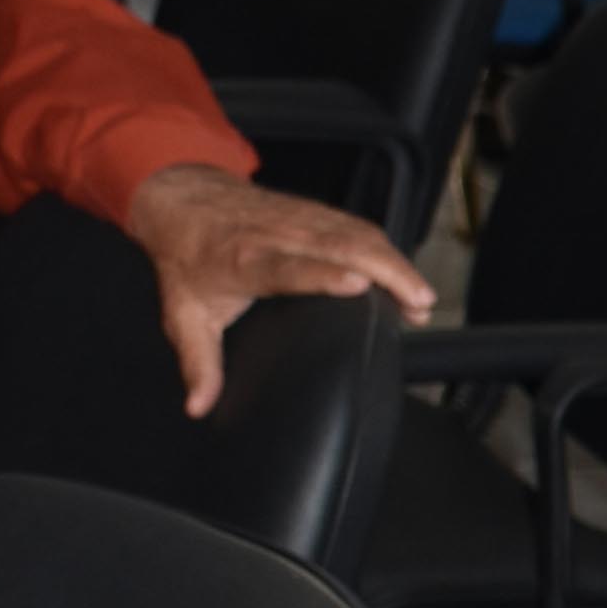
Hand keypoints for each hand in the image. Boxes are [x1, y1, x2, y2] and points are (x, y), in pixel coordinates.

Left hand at [121, 163, 434, 415]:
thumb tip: (198, 406)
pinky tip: (405, 277)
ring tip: (422, 300)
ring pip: (359, 233)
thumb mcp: (183, 316)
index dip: (323, 274)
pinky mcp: (315, 212)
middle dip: (387, 270)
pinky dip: (388, 250)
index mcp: (245, 260)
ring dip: (396, 262)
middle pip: (342, 245)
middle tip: (420, 305)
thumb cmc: (187, 259)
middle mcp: (279, 234)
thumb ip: (198, 363)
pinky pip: (358, 227)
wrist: (183, 200)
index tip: (358, 286)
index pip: (289, 266)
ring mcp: (301, 219)